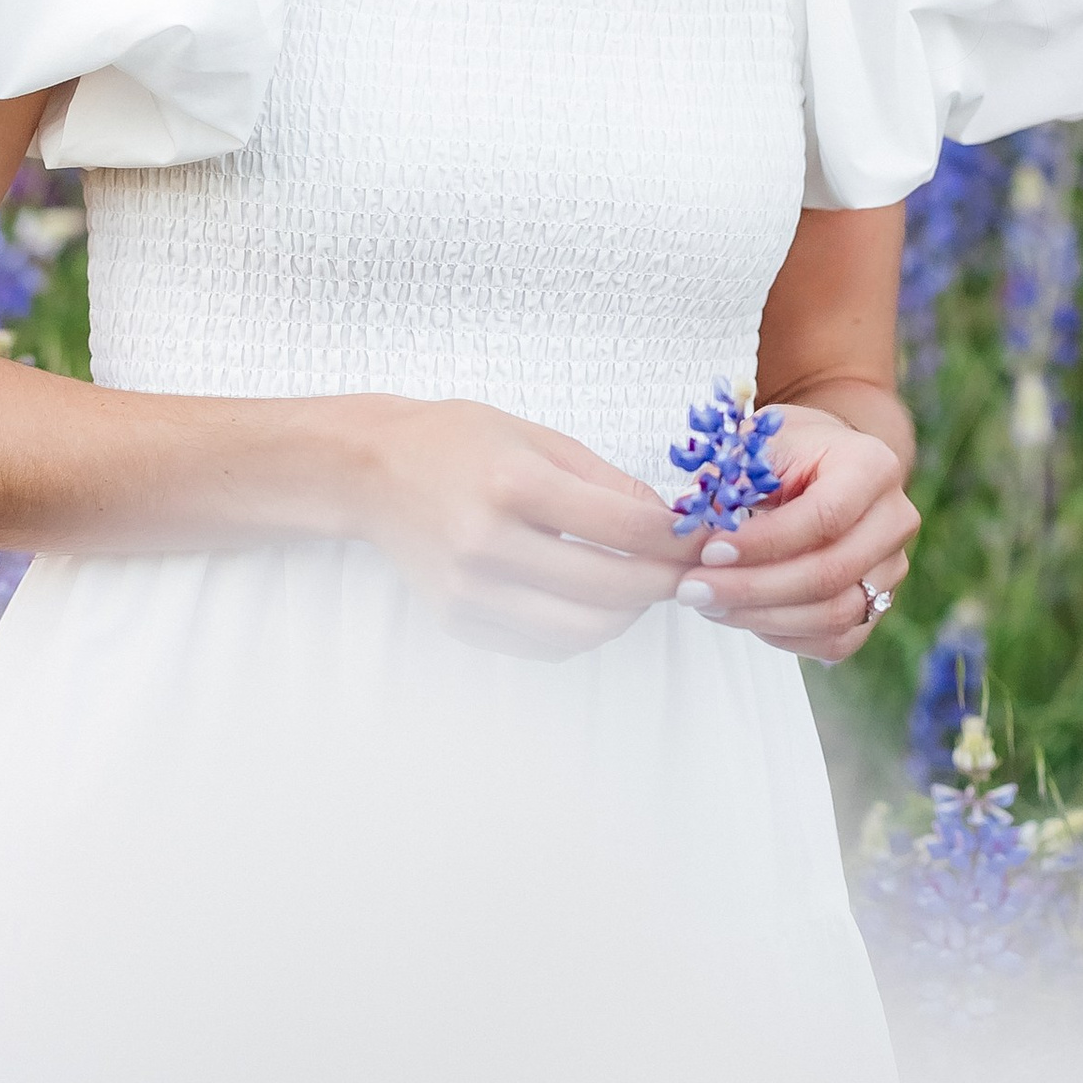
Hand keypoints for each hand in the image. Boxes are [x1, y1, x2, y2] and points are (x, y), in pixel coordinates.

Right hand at [343, 399, 686, 660]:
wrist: (373, 473)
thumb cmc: (459, 443)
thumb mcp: (539, 438)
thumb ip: (608, 483)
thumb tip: (671, 525)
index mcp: (514, 484)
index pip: (624, 530)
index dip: (680, 540)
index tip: (709, 538)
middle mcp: (489, 544)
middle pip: (612, 589)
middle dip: (667, 582)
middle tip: (690, 570)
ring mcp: (471, 591)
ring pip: (584, 631)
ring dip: (629, 614)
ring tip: (643, 586)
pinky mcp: (461, 622)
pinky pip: (545, 644)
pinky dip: (584, 629)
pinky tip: (593, 600)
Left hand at [671, 406, 915, 665]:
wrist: (820, 465)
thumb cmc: (784, 451)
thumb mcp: (758, 444)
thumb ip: (730, 481)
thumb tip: (688, 527)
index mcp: (872, 466)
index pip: (825, 517)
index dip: (764, 542)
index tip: (709, 550)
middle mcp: (894, 518)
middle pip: (831, 573)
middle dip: (753, 588)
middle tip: (694, 588)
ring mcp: (892, 566)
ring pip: (835, 615)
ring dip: (762, 617)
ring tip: (708, 602)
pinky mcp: (878, 603)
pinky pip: (836, 640)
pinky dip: (784, 637)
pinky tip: (741, 615)